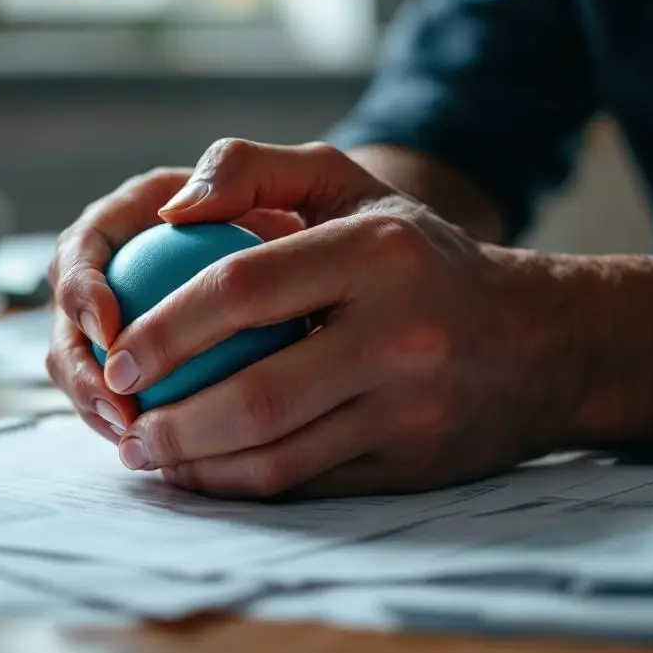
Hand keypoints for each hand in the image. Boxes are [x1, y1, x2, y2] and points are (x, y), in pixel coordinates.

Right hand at [46, 162, 304, 445]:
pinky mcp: (154, 366)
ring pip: (87, 366)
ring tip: (133, 439)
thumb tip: (174, 211)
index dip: (79, 290)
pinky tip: (161, 455)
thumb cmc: (331, 216)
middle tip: (116, 406)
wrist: (356, 266)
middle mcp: (124, 269)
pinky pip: (126, 399)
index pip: (83, 247)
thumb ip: (241, 170)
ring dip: (96, 406)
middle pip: (68, 318)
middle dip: (77, 367)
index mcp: (138, 215)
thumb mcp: (304, 177)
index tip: (109, 330)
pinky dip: (133, 427)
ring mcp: (134, 322)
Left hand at [91, 139, 570, 498]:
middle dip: (169, 417)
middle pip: (256, 393)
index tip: (116, 356)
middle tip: (119, 416)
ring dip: (193, 462)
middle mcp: (402, 335)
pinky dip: (237, 482)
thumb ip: (252, 170)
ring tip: (143, 450)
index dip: (164, 328)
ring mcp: (412, 408)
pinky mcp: (412, 464)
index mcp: (378, 253)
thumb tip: (168, 210)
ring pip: (276, 454)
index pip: (243, 288)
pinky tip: (197, 470)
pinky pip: (305, 482)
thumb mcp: (349, 186)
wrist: (536, 341)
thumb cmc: (417, 257)